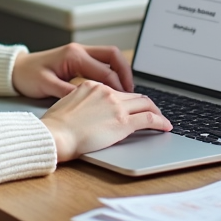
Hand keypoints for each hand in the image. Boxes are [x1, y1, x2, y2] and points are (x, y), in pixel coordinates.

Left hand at [12, 43, 133, 98]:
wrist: (15, 69)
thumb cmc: (27, 76)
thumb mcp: (46, 86)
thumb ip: (68, 93)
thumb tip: (87, 100)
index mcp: (74, 56)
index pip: (104, 70)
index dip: (117, 86)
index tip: (125, 100)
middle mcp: (80, 51)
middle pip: (113, 56)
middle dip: (126, 73)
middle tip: (132, 92)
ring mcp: (80, 53)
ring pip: (109, 58)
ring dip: (120, 72)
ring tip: (127, 91)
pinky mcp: (78, 59)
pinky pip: (101, 63)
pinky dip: (111, 74)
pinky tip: (112, 89)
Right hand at [39, 80, 171, 160]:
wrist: (56, 134)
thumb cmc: (55, 126)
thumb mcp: (66, 104)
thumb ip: (80, 103)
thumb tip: (87, 112)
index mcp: (91, 86)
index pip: (116, 90)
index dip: (128, 99)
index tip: (132, 106)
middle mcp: (106, 92)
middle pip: (134, 95)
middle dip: (146, 104)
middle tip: (153, 112)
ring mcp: (116, 105)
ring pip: (145, 104)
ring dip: (156, 112)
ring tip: (162, 120)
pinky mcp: (123, 122)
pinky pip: (149, 118)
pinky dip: (161, 122)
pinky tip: (165, 126)